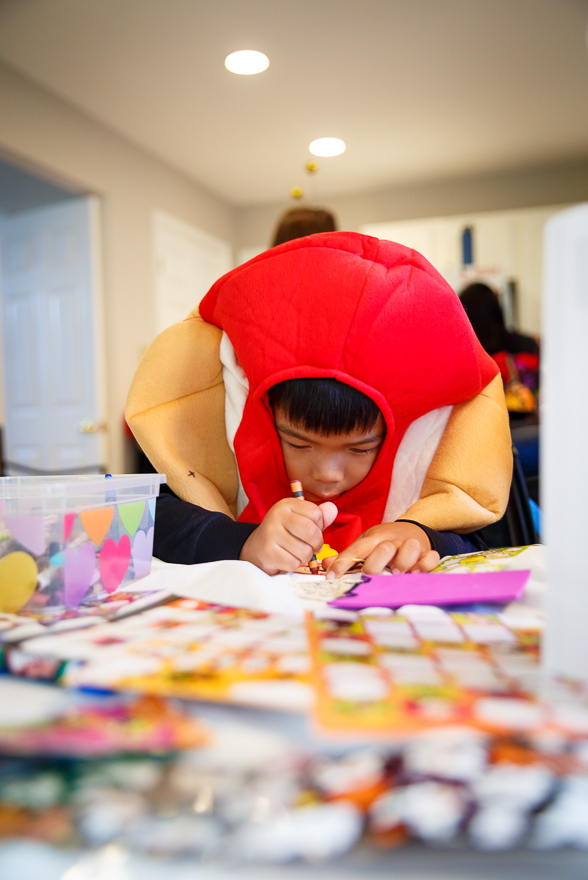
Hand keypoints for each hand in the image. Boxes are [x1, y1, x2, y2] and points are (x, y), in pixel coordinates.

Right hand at [240, 499, 337, 574]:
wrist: (256, 547)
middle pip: (311, 532)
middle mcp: (277, 515)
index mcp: (287, 504)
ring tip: (297, 552)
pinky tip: (288, 558)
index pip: (316, 513)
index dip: (320, 525)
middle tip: (312, 546)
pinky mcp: (268, 552)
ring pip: (304, 551)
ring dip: (305, 557)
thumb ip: (318, 516)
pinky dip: (295, 564)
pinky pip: (293, 563)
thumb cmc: (284, 533)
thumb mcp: (300, 519)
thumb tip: (332, 509)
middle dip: (317, 544)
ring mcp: (271, 533)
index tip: (312, 530)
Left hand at [325, 521, 439, 578]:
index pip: (355, 550)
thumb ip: (348, 556)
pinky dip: (425, 565)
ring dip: (403, 562)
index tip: (331, 577)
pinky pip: (431, 557)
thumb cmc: (384, 542)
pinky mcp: (427, 552)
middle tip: (370, 576)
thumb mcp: (365, 544)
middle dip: (375, 565)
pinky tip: (417, 572)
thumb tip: (324, 564)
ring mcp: (411, 546)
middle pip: (383, 549)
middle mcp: (392, 541)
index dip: (342, 563)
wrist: (412, 529)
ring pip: (409, 548)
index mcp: (373, 539)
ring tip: (397, 574)